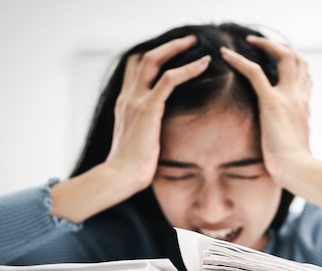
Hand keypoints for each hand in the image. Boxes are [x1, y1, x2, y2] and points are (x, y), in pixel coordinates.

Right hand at [49, 36, 209, 223]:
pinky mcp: (148, 109)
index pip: (134, 69)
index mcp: (125, 104)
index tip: (171, 54)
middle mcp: (128, 97)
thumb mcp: (137, 142)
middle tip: (188, 41)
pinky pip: (169, 80)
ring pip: (154, 61)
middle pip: (143, 58)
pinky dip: (187, 69)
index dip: (151, 57)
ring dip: (176, 48)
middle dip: (166, 46)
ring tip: (196, 43)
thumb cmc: (130, 168)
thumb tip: (159, 136)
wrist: (119, 177)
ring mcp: (136, 101)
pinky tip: (203, 64)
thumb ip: (146, 131)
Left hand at [220, 36, 312, 188]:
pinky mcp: (271, 102)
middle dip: (282, 47)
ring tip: (249, 41)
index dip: (295, 66)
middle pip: (299, 60)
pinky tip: (225, 55)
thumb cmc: (296, 168)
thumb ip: (291, 141)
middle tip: (263, 45)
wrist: (299, 171)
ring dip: (266, 45)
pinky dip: (239, 60)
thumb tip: (286, 149)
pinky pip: (254, 72)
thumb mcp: (296, 149)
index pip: (305, 78)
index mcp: (304, 108)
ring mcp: (288, 97)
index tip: (281, 63)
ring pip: (284, 57)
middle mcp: (299, 98)